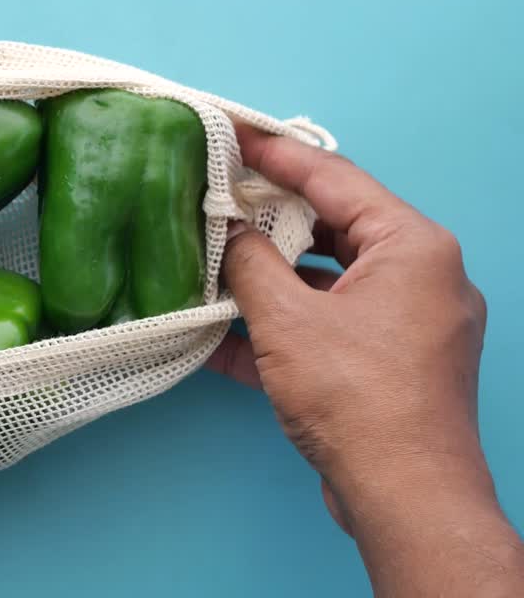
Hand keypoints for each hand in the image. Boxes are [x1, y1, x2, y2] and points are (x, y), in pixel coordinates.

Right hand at [208, 126, 522, 594]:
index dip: (276, 155)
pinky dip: (283, 324)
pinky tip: (221, 334)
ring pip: (328, 279)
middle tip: (215, 199)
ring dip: (269, 277)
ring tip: (210, 263)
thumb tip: (225, 233)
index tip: (232, 134)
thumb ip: (249, 265)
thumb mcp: (286, 321)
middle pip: (333, 226)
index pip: (334, 177)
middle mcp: (421, 274)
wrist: (404, 496)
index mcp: (412, 246)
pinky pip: (331, 323)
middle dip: (268, 219)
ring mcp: (410, 321)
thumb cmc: (356, 397)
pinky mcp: (392, 362)